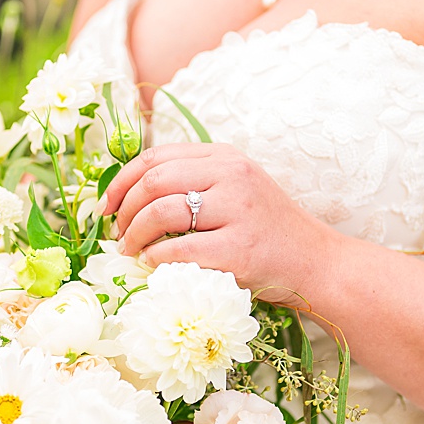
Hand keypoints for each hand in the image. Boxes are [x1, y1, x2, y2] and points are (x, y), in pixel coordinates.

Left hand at [102, 143, 336, 298]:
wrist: (316, 262)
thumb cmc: (268, 231)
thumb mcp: (237, 190)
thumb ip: (195, 182)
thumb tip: (129, 196)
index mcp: (226, 158)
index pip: (155, 157)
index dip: (120, 182)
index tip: (106, 207)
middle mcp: (232, 176)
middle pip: (154, 181)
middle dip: (124, 210)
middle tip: (117, 234)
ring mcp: (238, 211)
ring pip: (161, 212)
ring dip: (135, 235)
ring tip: (131, 251)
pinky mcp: (239, 249)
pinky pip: (179, 250)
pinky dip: (156, 259)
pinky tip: (154, 266)